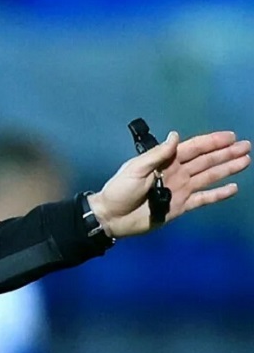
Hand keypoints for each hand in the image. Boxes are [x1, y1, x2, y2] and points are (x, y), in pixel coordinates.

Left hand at [90, 130, 250, 237]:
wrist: (113, 217)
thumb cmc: (120, 190)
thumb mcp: (136, 168)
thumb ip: (158, 154)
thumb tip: (176, 135)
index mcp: (166, 161)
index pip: (193, 148)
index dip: (212, 141)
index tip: (230, 136)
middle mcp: (177, 173)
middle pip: (206, 161)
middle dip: (226, 153)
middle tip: (246, 146)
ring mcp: (181, 190)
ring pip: (209, 177)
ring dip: (227, 169)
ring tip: (245, 161)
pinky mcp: (181, 207)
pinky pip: (204, 199)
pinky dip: (218, 194)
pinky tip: (233, 188)